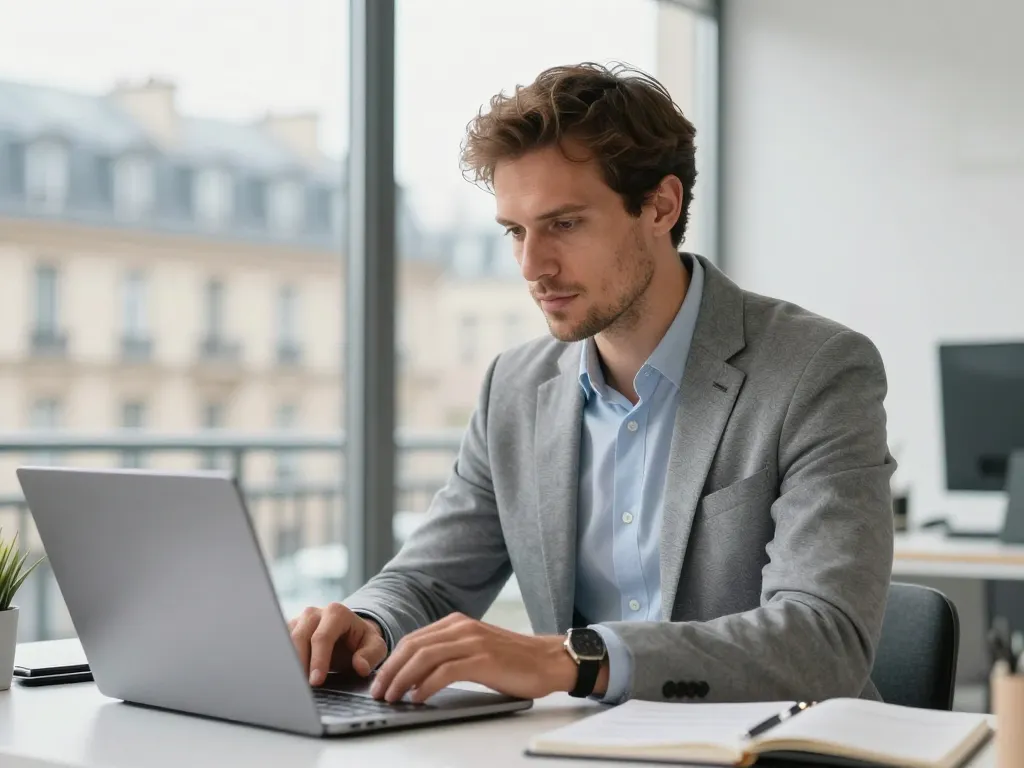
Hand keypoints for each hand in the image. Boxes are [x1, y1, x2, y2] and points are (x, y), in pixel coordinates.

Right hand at [288, 602, 388, 685]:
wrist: (349, 634)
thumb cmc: (361, 642)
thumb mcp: (375, 646)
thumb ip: (371, 655)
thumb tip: (360, 666)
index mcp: (336, 613)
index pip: (322, 637)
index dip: (318, 660)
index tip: (316, 681)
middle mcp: (314, 613)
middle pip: (299, 637)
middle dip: (299, 663)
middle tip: (300, 687)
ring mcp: (299, 620)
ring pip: (285, 640)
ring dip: (287, 662)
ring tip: (291, 684)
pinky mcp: (288, 630)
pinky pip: (278, 644)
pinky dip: (281, 660)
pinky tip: (284, 677)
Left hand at [369, 613, 596, 702]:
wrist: (549, 661)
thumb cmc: (514, 661)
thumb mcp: (476, 650)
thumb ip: (449, 654)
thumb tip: (415, 676)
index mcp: (457, 622)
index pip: (413, 639)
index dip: (391, 660)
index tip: (379, 680)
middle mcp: (462, 627)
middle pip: (413, 646)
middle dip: (390, 670)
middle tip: (378, 691)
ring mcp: (473, 641)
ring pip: (424, 656)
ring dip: (402, 678)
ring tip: (392, 697)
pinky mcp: (483, 659)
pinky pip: (445, 671)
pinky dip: (426, 684)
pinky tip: (417, 697)